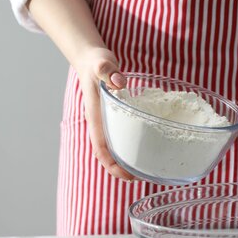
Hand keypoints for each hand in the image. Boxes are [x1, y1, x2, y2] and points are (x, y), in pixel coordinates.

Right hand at [74, 47, 133, 180]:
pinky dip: (131, 147)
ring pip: (115, 148)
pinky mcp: (115, 119)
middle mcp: (101, 124)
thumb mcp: (101, 63)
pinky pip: (122, 137)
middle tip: (143, 177)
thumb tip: (119, 81)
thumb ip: (108, 70)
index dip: (112, 165)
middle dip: (122, 169)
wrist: (91, 60)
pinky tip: (146, 149)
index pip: (101, 148)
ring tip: (147, 169)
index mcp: (96, 117)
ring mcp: (107, 123)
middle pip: (109, 154)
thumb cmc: (96, 63)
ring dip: (127, 160)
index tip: (127, 175)